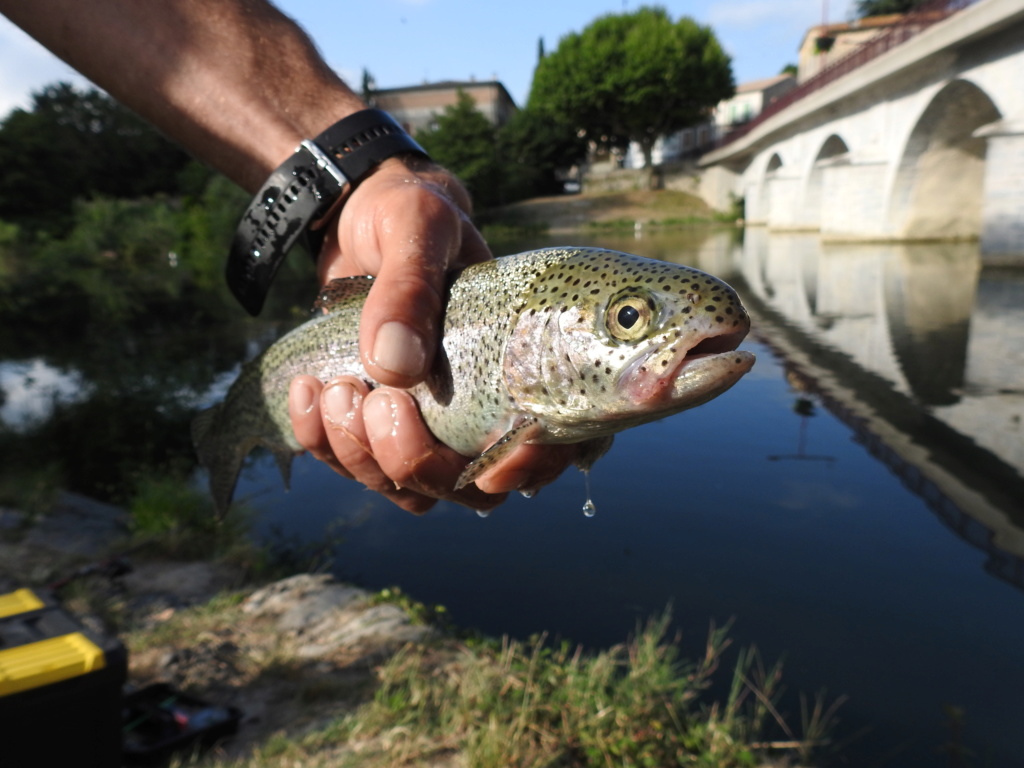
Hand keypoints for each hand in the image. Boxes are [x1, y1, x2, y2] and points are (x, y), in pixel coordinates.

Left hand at [288, 158, 575, 512]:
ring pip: (408, 489)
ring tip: (333, 389)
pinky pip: (353, 464)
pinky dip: (322, 442)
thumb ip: (411, 287)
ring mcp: (429, 423)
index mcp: (519, 363)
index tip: (491, 468)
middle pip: (466, 487)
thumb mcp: (417, 228)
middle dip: (415, 461)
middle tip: (377, 400)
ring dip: (362, 455)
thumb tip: (395, 366)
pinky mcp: (376, 425)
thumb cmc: (411, 214)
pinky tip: (307, 393)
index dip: (528, 469)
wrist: (361, 215)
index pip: (548, 444)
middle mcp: (480, 407)